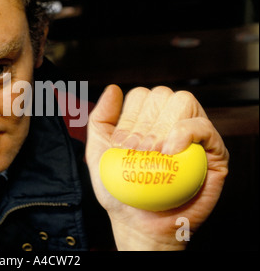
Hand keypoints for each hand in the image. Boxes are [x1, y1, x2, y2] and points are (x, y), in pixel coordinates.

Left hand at [85, 85, 228, 249]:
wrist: (138, 223)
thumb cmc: (119, 189)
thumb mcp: (98, 152)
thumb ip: (100, 118)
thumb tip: (113, 88)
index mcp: (147, 118)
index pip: (142, 95)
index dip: (129, 116)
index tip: (121, 144)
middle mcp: (171, 121)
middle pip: (162, 95)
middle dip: (145, 122)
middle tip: (137, 151)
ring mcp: (194, 134)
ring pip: (183, 102)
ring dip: (163, 126)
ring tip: (153, 154)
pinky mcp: (213, 152)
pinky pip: (203, 127)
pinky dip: (184, 133)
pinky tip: (170, 151)